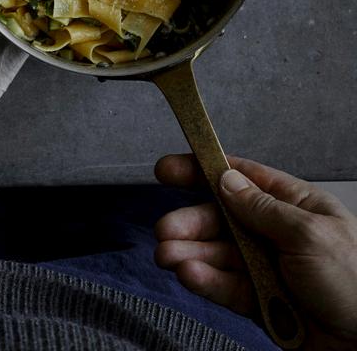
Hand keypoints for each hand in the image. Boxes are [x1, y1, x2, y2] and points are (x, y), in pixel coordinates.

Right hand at [154, 153, 356, 350]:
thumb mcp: (309, 234)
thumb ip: (263, 208)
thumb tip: (227, 181)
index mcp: (294, 205)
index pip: (241, 179)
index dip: (202, 171)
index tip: (168, 170)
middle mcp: (278, 233)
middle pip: (222, 220)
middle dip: (191, 222)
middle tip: (165, 229)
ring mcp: (269, 268)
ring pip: (219, 255)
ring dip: (190, 254)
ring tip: (168, 256)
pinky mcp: (263, 302)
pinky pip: (227, 287)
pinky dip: (206, 281)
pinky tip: (190, 275)